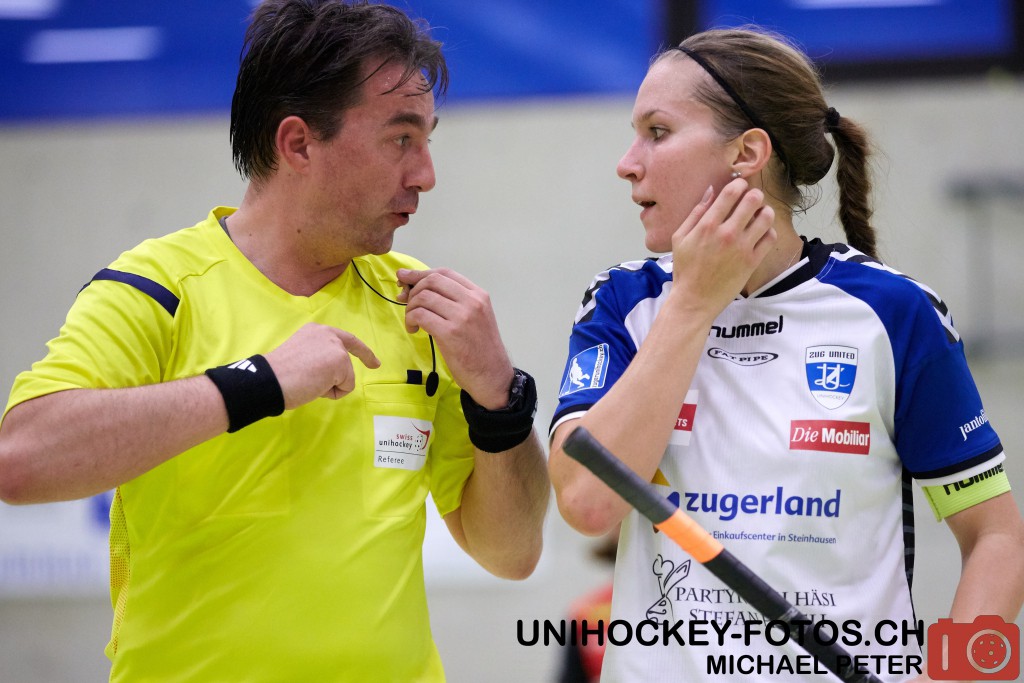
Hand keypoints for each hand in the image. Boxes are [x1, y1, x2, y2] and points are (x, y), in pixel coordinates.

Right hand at [264, 323, 379, 408]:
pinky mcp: (341, 363)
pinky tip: (314, 387)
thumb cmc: (279, 373)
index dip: (362, 352)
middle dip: (342, 377)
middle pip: (346, 362)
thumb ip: (318, 357)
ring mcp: (336, 348)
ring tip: (308, 383)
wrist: (270, 380)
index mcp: (316, 331)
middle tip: (332, 379)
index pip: (346, 340)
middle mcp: (329, 334)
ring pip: (345, 377)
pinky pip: (346, 387)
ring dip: (329, 387)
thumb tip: (330, 374)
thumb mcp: (301, 356)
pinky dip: (333, 393)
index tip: (375, 363)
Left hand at [396, 268, 513, 409]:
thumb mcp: (475, 317)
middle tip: (405, 302)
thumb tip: (417, 289)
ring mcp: (462, 317)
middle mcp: (472, 302)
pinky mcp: (450, 333)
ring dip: (410, 308)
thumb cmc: (480, 349)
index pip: (445, 273)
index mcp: (478, 295)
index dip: (420, 273)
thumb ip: (454, 302)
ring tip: (412, 321)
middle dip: (413, 288)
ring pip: (423, 297)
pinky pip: (420, 315)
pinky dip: (410, 320)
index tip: (405, 279)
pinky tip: (414, 330)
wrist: (492, 375)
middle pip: (432, 281)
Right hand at [670, 178, 776, 314]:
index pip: (731, 192)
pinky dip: (768, 232)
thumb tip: (711, 190)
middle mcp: (727, 234)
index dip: (739, 183)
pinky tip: (760, 234)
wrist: (695, 300)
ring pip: (766, 217)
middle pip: (753, 199)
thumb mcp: (680, 238)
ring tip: (758, 216)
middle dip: (754, 195)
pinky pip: (770, 237)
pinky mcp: (752, 261)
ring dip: (764, 212)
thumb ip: (696, 213)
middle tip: (751, 200)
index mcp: (707, 225)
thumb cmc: (686, 270)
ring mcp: (742, 248)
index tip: (740, 185)